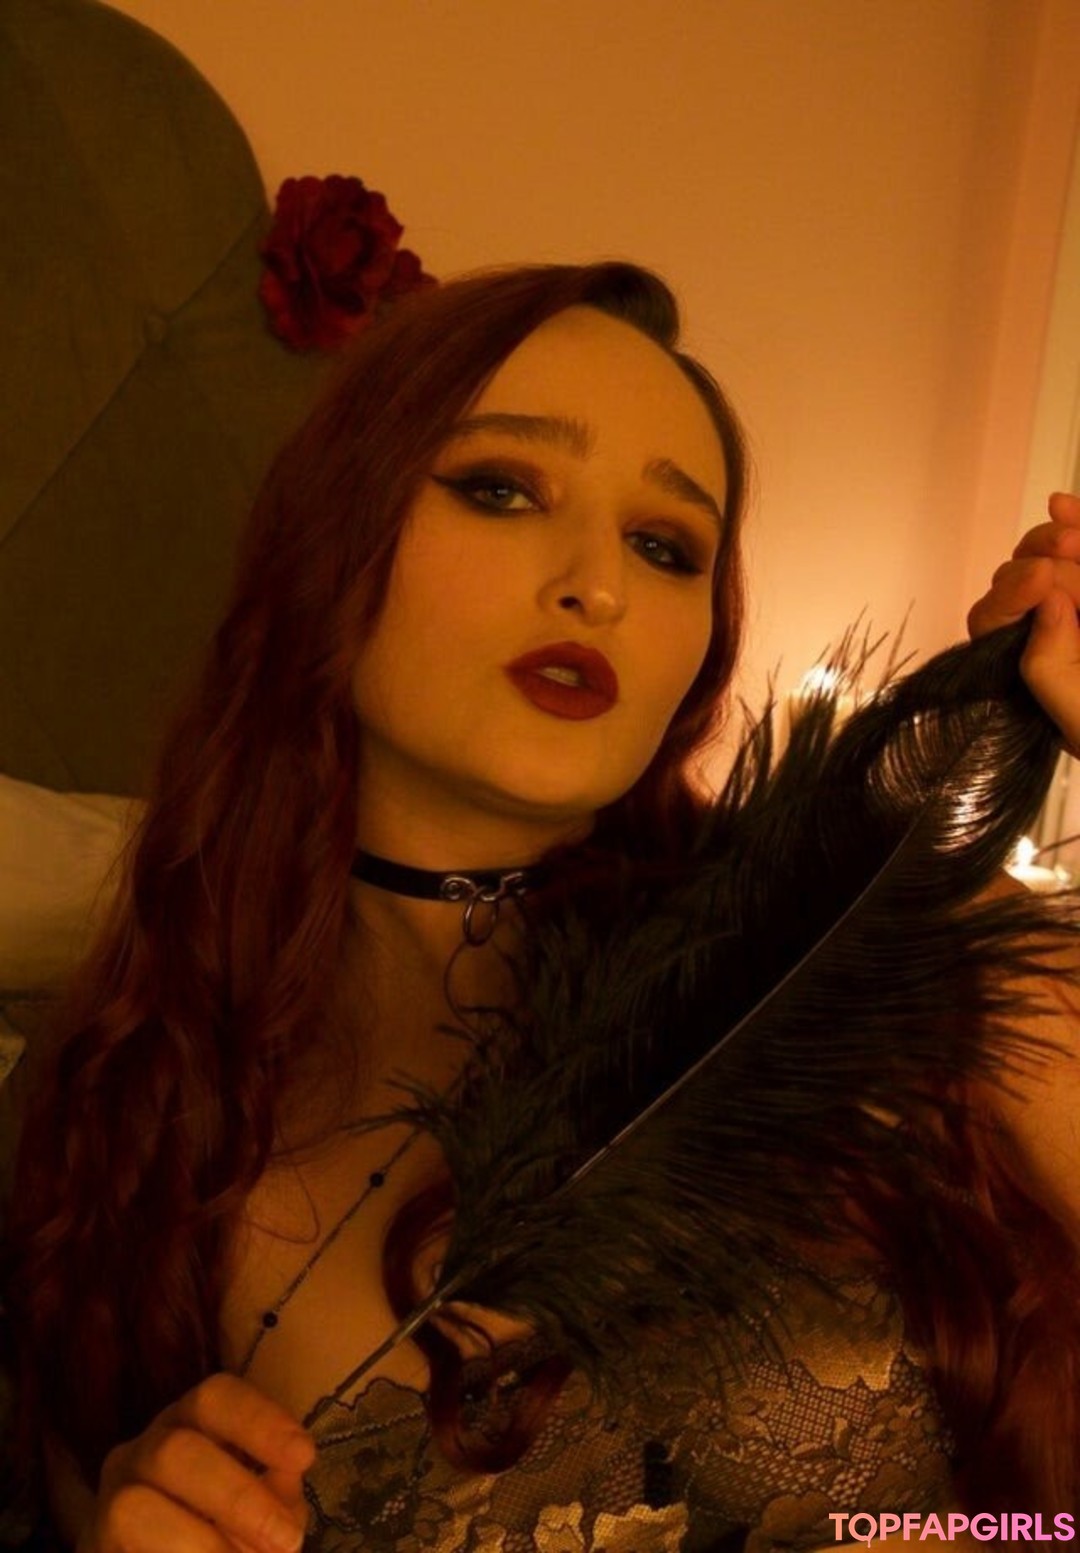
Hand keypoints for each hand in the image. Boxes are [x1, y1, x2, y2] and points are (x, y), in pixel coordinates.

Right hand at [76, 1373, 313, 1552]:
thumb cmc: (224, 1533)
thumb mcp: (260, 1510)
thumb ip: (277, 1494)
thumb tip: (288, 1477)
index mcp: (190, 1425)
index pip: (216, 1397)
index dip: (259, 1421)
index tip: (305, 1457)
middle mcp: (142, 1453)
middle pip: (176, 1450)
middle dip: (237, 1496)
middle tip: (285, 1541)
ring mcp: (106, 1504)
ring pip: (132, 1507)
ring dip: (200, 1543)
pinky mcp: (92, 1549)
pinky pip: (122, 1551)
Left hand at [967, 491, 1079, 750]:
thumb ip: (1052, 671)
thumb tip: (1047, 603)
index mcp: (1030, 665)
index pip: (993, 619)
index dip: (1012, 593)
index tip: (1042, 579)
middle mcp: (1047, 629)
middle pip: (1019, 576)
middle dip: (1043, 563)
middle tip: (1071, 562)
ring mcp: (1076, 602)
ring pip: (1051, 552)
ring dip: (1062, 537)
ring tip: (1073, 539)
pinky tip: (1065, 503)